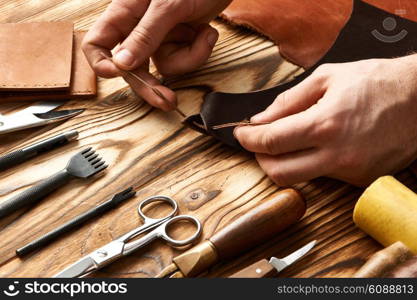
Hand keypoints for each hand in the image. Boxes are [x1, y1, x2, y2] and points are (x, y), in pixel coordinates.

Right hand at [82, 0, 230, 110]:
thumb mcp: (168, 5)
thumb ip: (145, 34)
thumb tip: (122, 64)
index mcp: (124, 13)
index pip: (96, 44)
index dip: (102, 63)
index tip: (119, 73)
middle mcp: (138, 29)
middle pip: (131, 68)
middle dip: (151, 85)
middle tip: (166, 101)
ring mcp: (159, 38)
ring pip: (163, 67)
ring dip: (188, 57)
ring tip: (203, 34)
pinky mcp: (178, 42)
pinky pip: (182, 61)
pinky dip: (199, 51)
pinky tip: (206, 32)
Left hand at [234, 55, 416, 186]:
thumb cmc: (376, 81)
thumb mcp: (327, 77)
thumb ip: (288, 101)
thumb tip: (260, 119)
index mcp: (325, 124)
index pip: (270, 142)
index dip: (247, 139)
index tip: (240, 133)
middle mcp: (337, 155)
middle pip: (278, 173)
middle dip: (260, 158)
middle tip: (258, 142)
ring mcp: (350, 171)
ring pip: (300, 178)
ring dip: (285, 161)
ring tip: (289, 140)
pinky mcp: (361, 180)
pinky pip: (323, 177)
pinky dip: (311, 163)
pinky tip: (318, 146)